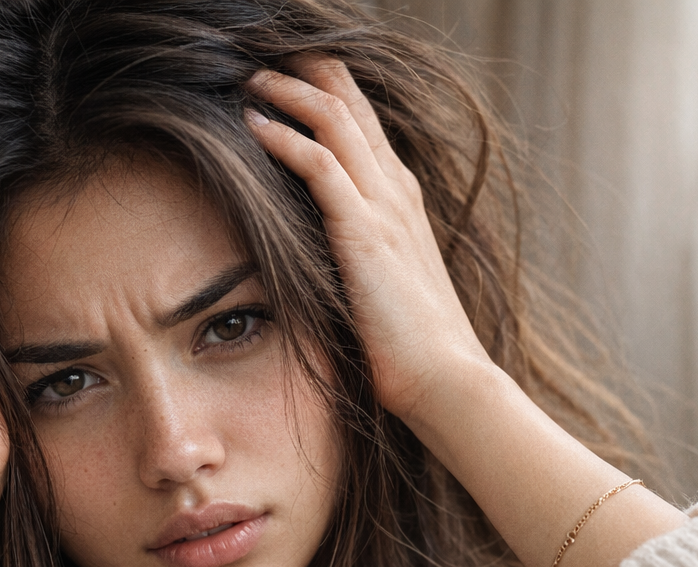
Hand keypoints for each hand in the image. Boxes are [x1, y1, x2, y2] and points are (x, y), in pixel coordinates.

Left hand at [242, 58, 493, 420]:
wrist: (446, 380)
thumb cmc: (413, 349)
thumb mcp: (384, 289)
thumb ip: (361, 259)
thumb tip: (327, 259)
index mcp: (402, 203)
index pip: (365, 126)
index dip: (331, 92)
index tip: (293, 74)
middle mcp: (396, 193)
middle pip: (352, 107)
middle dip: (311, 72)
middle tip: (268, 54)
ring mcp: (384, 209)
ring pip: (335, 121)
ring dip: (289, 92)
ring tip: (251, 77)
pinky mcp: (365, 233)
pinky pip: (319, 166)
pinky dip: (285, 138)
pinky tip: (253, 124)